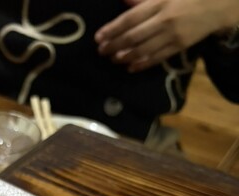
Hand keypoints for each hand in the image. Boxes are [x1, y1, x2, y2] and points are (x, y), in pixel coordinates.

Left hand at [95, 0, 238, 71]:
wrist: (217, 5)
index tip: (99, 37)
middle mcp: (164, 21)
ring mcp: (172, 36)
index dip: (112, 29)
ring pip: (143, 50)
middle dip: (114, 45)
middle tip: (101, 51)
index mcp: (159, 3)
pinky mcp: (179, 47)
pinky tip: (130, 67)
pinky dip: (142, 64)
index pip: (130, 18)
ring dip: (125, 56)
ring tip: (113, 59)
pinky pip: (157, 58)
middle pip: (133, 37)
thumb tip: (124, 1)